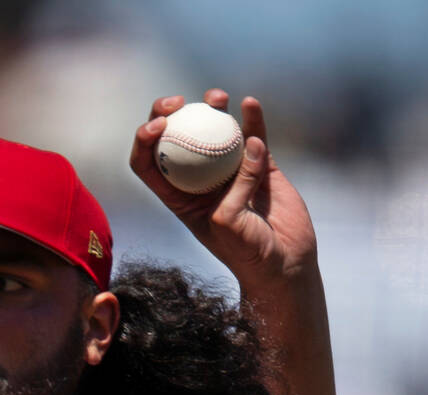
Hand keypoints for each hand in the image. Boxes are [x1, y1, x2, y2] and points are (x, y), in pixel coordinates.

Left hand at [129, 89, 317, 289]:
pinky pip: (253, 135)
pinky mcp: (259, 166)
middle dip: (167, 114)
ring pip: (212, 130)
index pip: (149, 163)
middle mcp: (199, 178)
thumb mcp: (229, 225)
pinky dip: (251, 118)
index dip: (144, 141)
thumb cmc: (248, 252)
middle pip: (175, 138)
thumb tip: (249, 145)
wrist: (284, 262)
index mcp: (178, 196)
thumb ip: (235, 189)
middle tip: (178, 103)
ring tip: (217, 98)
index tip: (158, 126)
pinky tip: (249, 103)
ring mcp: (229, 169)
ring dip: (210, 108)